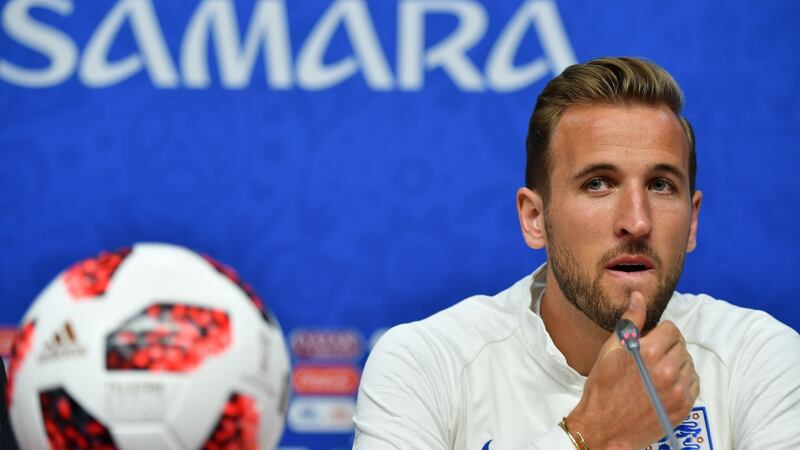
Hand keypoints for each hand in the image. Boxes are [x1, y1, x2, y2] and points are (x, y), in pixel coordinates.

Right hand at [566, 291, 699, 449]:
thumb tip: (638, 296)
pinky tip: (666, 385)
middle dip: (668, 347)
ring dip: (676, 364)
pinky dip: (683, 381)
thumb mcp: (610, 350)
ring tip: (657, 372)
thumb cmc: (603, 388)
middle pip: (681, 346)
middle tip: (651, 358)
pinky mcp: (683, 407)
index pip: (671, 329)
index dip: (659, 333)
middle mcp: (667, 370)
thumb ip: (630, 321)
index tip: (648, 342)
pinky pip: (694, 384)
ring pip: (689, 364)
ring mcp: (677, 390)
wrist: (604, 428)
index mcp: (649, 352)